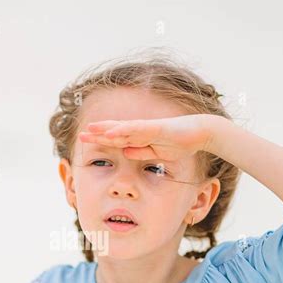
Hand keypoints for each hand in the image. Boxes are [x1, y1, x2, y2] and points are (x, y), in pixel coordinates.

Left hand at [78, 114, 222, 161]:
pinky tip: (111, 132)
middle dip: (98, 134)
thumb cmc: (180, 143)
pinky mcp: (157, 128)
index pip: (117, 139)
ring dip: (106, 130)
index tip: (86, 142)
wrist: (201, 134)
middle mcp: (141, 131)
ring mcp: (148, 128)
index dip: (101, 140)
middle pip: (115, 132)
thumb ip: (141, 152)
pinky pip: (137, 130)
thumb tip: (125, 153)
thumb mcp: (156, 153)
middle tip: (81, 136)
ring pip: (123, 129)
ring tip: (90, 130)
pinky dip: (123, 131)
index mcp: (140, 138)